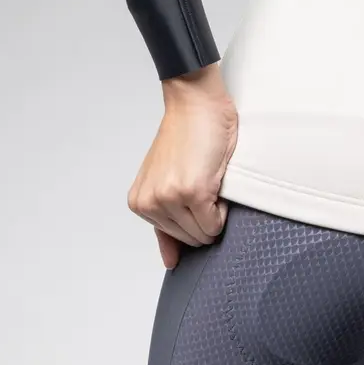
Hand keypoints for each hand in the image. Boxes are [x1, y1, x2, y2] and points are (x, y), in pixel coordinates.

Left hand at [127, 63, 238, 268]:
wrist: (196, 102)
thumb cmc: (189, 135)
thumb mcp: (169, 180)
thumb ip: (166, 223)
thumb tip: (170, 262)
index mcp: (140, 203)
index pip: (176, 239)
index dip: (195, 218)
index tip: (196, 191)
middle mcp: (151, 203)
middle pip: (190, 239)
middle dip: (205, 218)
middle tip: (205, 183)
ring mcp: (170, 198)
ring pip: (204, 234)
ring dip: (215, 213)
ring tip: (210, 180)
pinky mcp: (193, 191)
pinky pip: (215, 223)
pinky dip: (223, 209)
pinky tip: (216, 180)